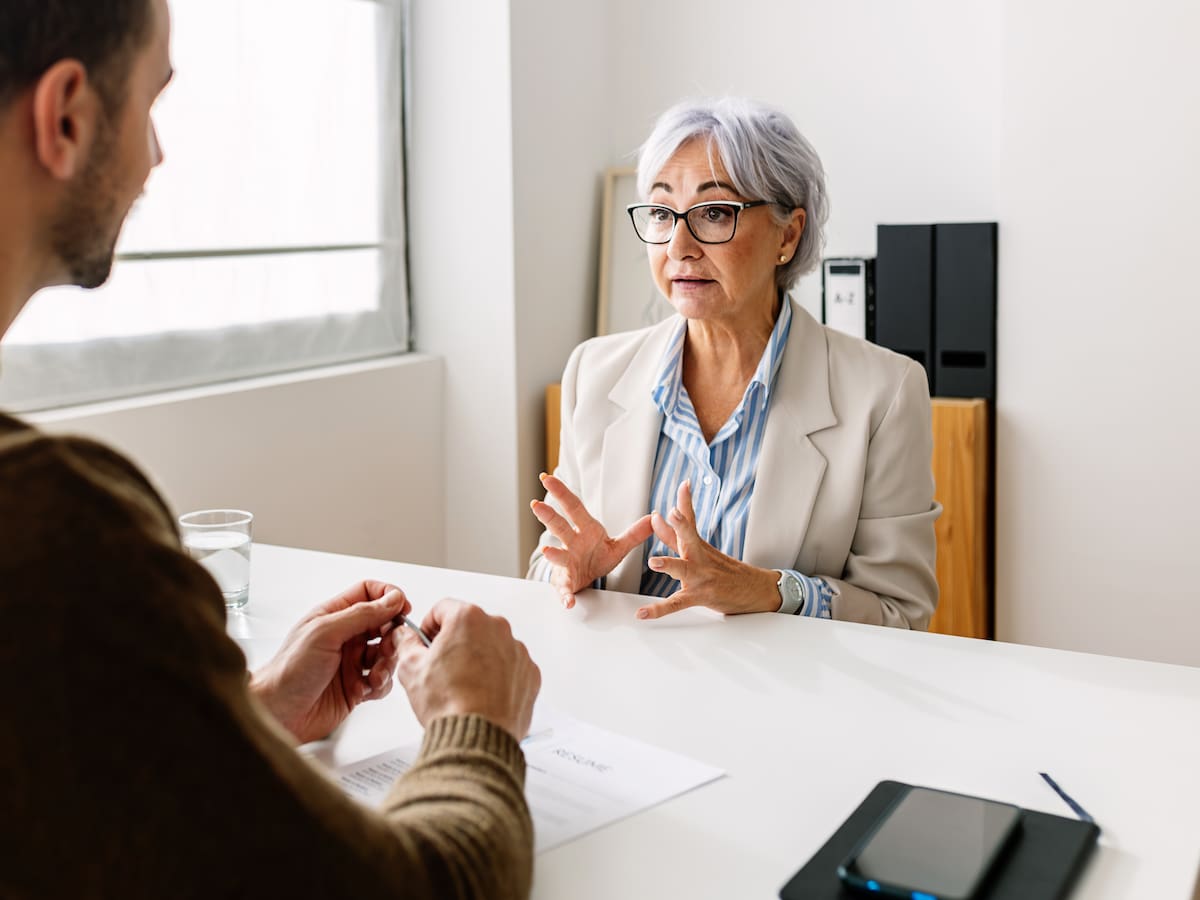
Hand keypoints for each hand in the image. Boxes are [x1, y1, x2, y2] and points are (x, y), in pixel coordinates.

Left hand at [250, 581, 408, 743]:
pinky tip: (366, 689)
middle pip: (384, 624)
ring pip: (386, 654)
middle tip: (390, 646)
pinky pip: (383, 681)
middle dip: (392, 635)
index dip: (389, 597)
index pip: (369, 594)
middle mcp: (345, 637)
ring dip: (387, 663)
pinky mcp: (356, 687)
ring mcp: (351, 662)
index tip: (403, 608)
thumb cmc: (289, 671)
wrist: (278, 713)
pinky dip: (381, 684)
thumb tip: (392, 599)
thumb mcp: (325, 633)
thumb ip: (362, 614)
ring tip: (374, 674)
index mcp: (334, 616)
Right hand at [396, 599, 540, 740]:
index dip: (429, 626)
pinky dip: (498, 676)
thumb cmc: (449, 704)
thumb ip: (406, 643)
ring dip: (478, 658)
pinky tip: (482, 694)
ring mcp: (517, 651)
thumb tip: (405, 636)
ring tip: (462, 686)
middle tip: (441, 667)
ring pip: (492, 646)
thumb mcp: (411, 668)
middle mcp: (498, 629)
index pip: (443, 608)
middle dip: (455, 642)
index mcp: (468, 619)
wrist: (477, 738)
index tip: (426, 641)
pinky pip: (510, 666)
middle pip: (470, 626)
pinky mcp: (529, 674)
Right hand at [530, 472, 652, 607]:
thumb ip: (634, 534)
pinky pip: (565, 589)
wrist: (586, 580)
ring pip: (558, 556)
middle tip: (536, 504)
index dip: (561, 493)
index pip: (573, 508)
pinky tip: (568, 600)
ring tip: (546, 552)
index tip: (547, 478)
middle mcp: (571, 543)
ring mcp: (566, 563)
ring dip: (552, 555)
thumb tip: (653, 518)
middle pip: (559, 527)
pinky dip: (565, 594)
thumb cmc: (596, 557)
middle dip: (548, 516)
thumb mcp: (618, 546)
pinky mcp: (566, 582)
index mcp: (584, 530)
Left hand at [637, 481, 779, 619]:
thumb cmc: (725, 570)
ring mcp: (700, 577)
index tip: (684, 485)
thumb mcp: (701, 549)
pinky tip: (642, 613)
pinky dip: (658, 609)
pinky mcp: (699, 596)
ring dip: (669, 564)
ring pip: (683, 569)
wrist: (755, 591)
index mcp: (699, 545)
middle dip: (681, 525)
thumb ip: (674, 535)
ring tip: (653, 562)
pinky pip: (676, 604)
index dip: (686, 502)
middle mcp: (700, 557)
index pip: (691, 520)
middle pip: (689, 538)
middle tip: (673, 513)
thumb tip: (657, 517)